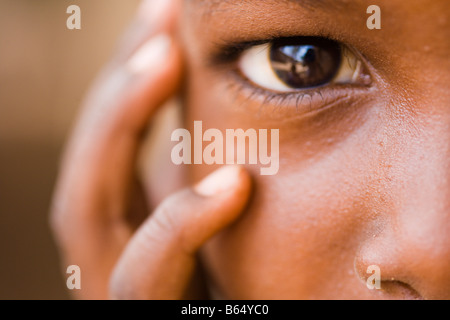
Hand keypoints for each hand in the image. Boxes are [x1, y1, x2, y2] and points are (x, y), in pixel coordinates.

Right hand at [50, 0, 251, 299]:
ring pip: (88, 206)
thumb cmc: (240, 287)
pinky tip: (231, 185)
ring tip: (160, 60)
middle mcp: (110, 251)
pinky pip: (141, 278)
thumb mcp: (221, 222)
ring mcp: (114, 288)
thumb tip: (233, 115)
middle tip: (159, 21)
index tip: (164, 19)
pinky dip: (176, 227)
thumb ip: (210, 182)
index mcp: (129, 221)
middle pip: (92, 160)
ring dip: (118, 127)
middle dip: (118, 87)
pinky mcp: (137, 317)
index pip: (115, 144)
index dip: (130, 80)